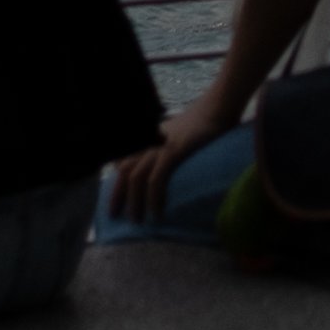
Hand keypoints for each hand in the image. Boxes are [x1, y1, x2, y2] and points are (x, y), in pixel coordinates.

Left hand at [109, 86, 234, 225]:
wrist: (216, 108)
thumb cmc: (198, 124)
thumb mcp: (171, 133)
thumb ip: (160, 145)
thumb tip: (156, 168)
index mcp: (148, 138)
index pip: (122, 159)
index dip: (114, 179)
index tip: (114, 197)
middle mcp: (149, 142)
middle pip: (124, 171)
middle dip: (117, 195)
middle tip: (114, 216)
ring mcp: (160, 146)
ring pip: (136, 177)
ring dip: (134, 202)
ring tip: (136, 221)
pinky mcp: (173, 150)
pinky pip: (156, 178)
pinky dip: (153, 197)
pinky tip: (156, 213)